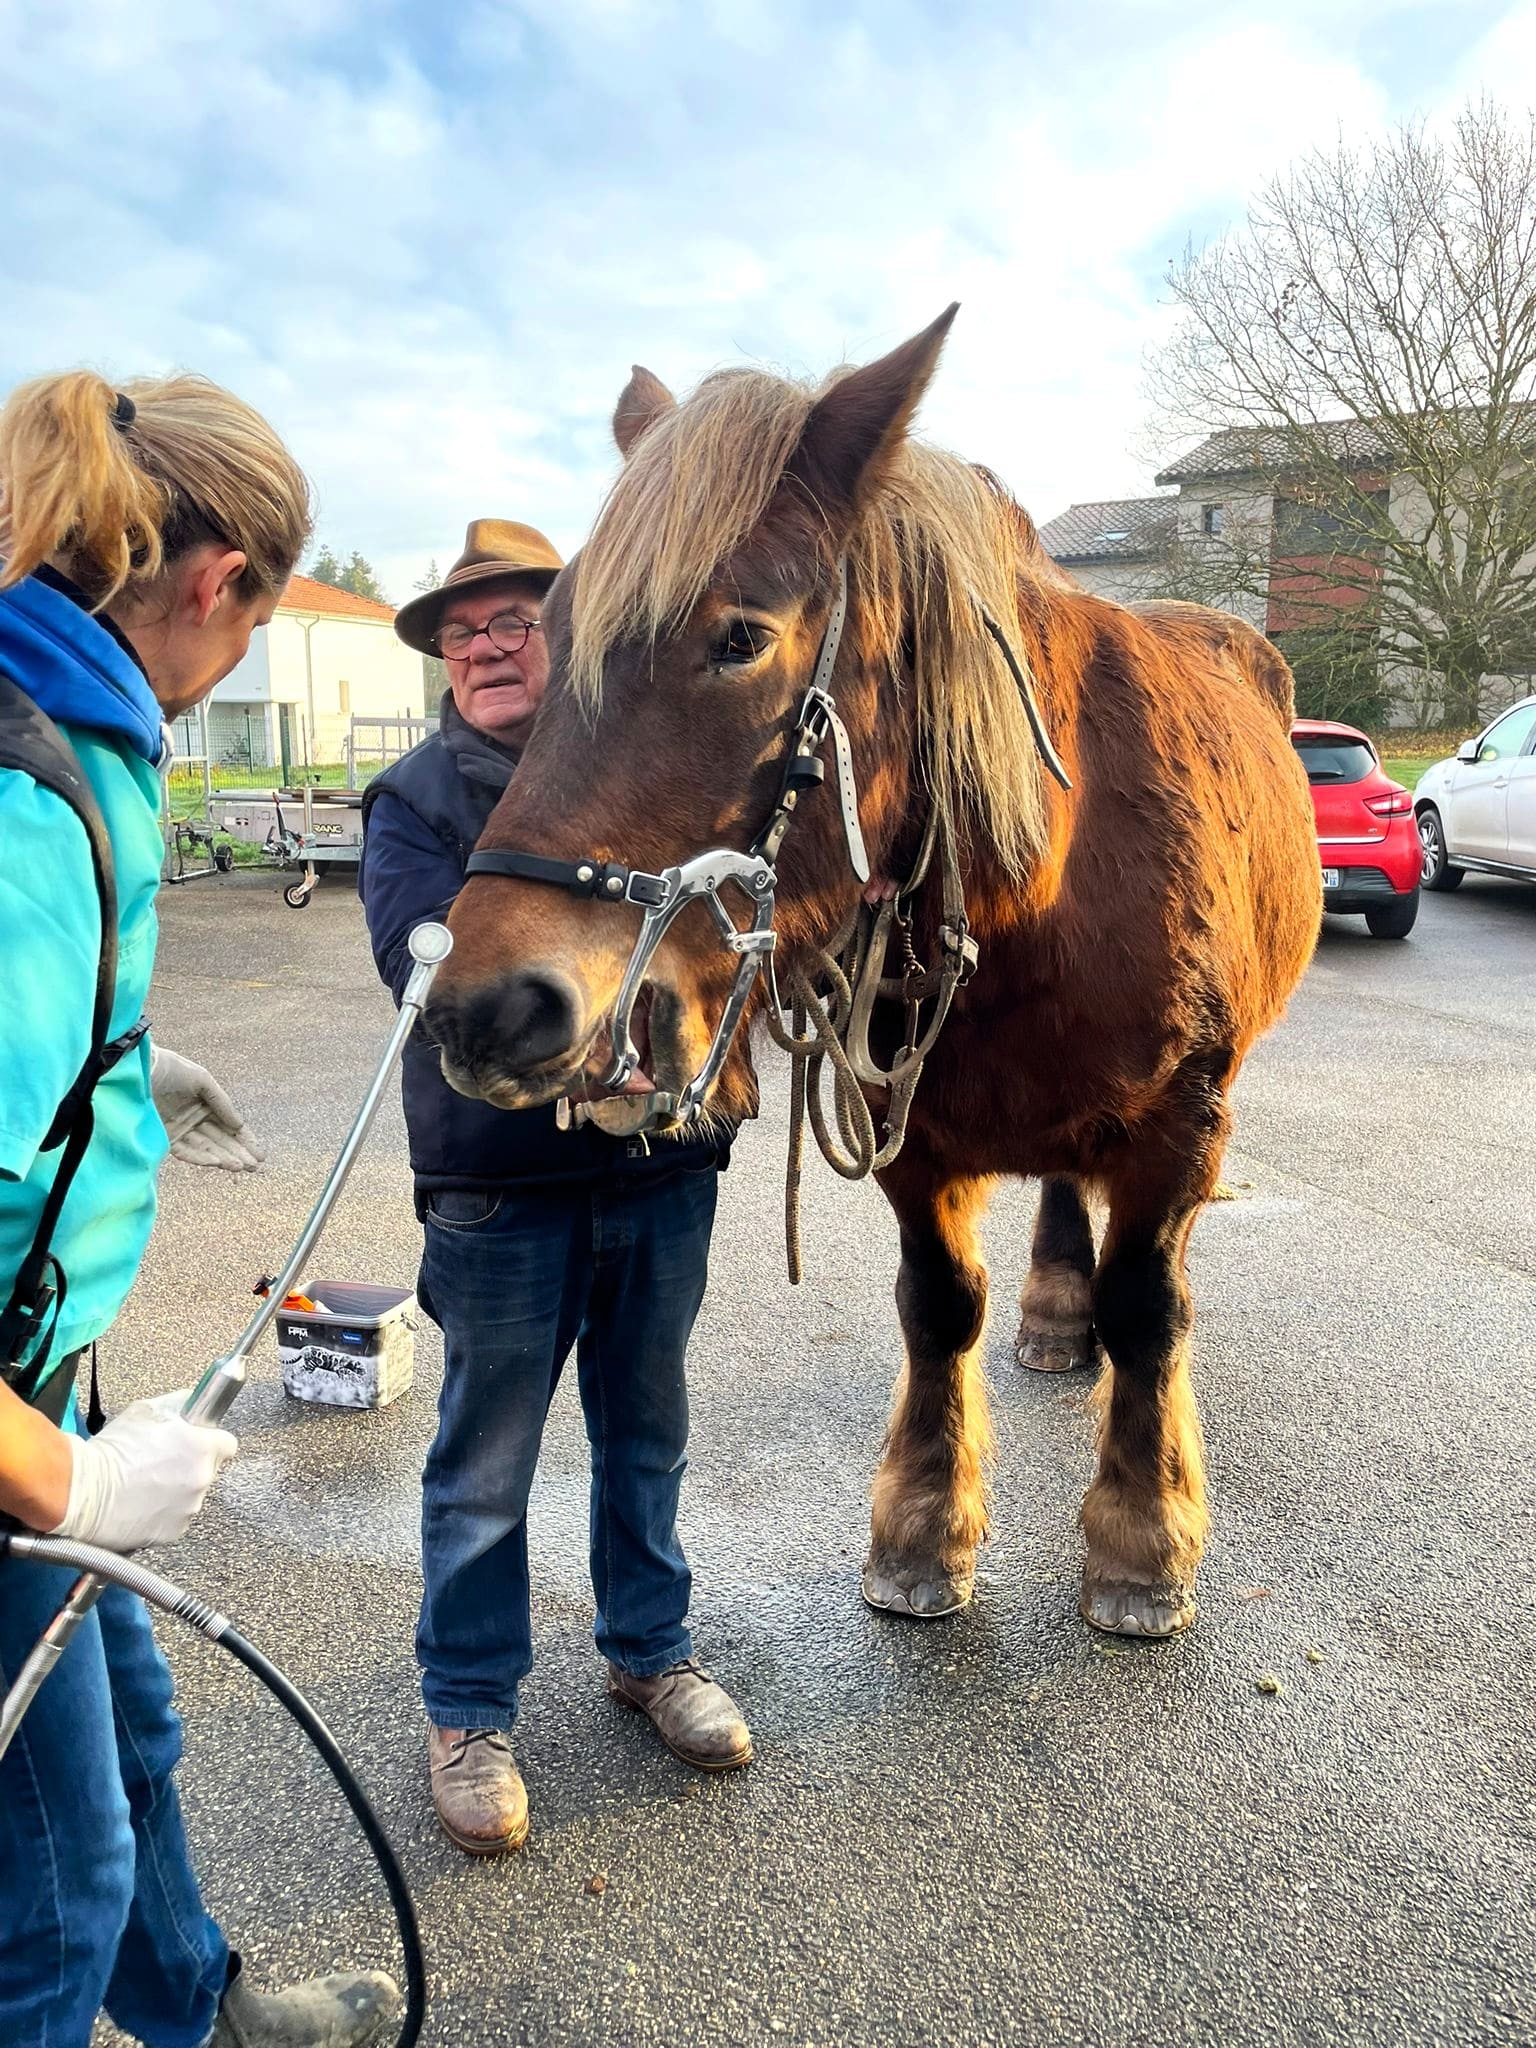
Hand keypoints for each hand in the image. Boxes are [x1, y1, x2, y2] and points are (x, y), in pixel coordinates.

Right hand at [47, 1390, 238, 1550]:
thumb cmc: (112, 1450)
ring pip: (192, 1495)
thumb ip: (181, 1404)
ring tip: (145, 1484)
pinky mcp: (174, 1532)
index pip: (228, 1443)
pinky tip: (140, 1504)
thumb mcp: (148, 1410)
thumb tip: (195, 1403)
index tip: (198, 1441)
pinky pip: (177, 1517)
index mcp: (202, 1448)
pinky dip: (164, 1513)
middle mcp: (202, 1480)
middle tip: (162, 1462)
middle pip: (210, 1469)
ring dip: (178, 1490)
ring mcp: (190, 1508)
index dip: (212, 1440)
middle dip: (192, 1465)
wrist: (83, 1492)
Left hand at [151, 1046, 263, 1170]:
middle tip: (255, 1166)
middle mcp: (196, 1119)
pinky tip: (217, 1162)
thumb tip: (240, 1125)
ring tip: (240, 1166)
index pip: (230, 1126)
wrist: (140, 1069)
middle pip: (221, 1140)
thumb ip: (222, 1102)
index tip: (260, 1154)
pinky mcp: (166, 1137)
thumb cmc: (171, 1069)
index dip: (245, 1140)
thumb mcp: (203, 1080)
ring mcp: (181, 1130)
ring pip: (207, 1148)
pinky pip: (186, 1151)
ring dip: (224, 1158)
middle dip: (239, 1153)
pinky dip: (201, 1157)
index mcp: (207, 1104)